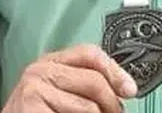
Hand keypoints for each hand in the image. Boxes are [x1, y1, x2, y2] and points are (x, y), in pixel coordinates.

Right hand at [1, 44, 137, 112]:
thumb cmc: (35, 112)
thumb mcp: (55, 91)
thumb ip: (80, 83)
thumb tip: (120, 89)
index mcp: (48, 62)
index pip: (89, 53)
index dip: (115, 71)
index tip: (130, 89)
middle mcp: (39, 71)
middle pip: (94, 81)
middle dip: (112, 103)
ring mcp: (34, 90)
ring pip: (89, 108)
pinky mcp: (31, 110)